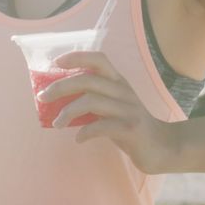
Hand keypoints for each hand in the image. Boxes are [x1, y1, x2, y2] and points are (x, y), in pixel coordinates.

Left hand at [38, 50, 180, 174]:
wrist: (162, 147)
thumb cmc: (129, 125)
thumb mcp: (113, 105)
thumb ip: (92, 98)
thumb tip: (57, 97)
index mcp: (118, 82)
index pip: (99, 59)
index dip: (77, 57)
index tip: (56, 62)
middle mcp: (123, 91)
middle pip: (87, 80)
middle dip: (60, 87)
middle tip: (42, 98)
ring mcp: (128, 109)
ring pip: (91, 102)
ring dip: (67, 112)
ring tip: (57, 124)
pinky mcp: (131, 129)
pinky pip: (101, 126)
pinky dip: (85, 132)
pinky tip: (78, 139)